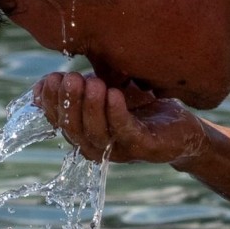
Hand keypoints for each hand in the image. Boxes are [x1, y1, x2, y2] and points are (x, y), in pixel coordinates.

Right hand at [33, 71, 206, 164]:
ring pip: (95, 132)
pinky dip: (116, 112)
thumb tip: (46, 80)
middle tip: (70, 78)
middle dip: (68, 102)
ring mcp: (119, 150)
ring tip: (92, 82)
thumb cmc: (140, 108)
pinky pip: (125, 130)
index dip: (50, 102)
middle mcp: (97, 146)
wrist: (183, 128)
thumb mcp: (106, 93)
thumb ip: (81, 88)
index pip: (58, 121)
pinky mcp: (144, 147)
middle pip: (73, 128)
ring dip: (90, 106)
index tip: (50, 78)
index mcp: (84, 133)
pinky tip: (114, 94)